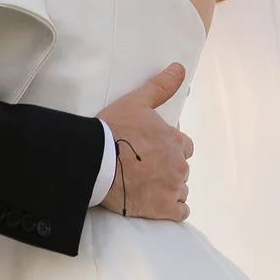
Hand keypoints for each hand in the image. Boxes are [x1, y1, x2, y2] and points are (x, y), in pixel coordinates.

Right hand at [100, 65, 191, 220]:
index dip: (170, 148)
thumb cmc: (113, 130)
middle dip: (168, 169)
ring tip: (146, 186)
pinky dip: (171, 209)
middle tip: (144, 169)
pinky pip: (180, 212)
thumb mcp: (137, 102)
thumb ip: (161, 86)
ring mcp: (172, 188)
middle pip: (181, 169)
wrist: (94, 162)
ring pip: (180, 190)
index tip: (153, 151)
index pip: (184, 147)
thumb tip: (180, 67)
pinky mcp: (163, 209)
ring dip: (168, 188)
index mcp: (176, 140)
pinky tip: (157, 204)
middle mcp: (179, 165)